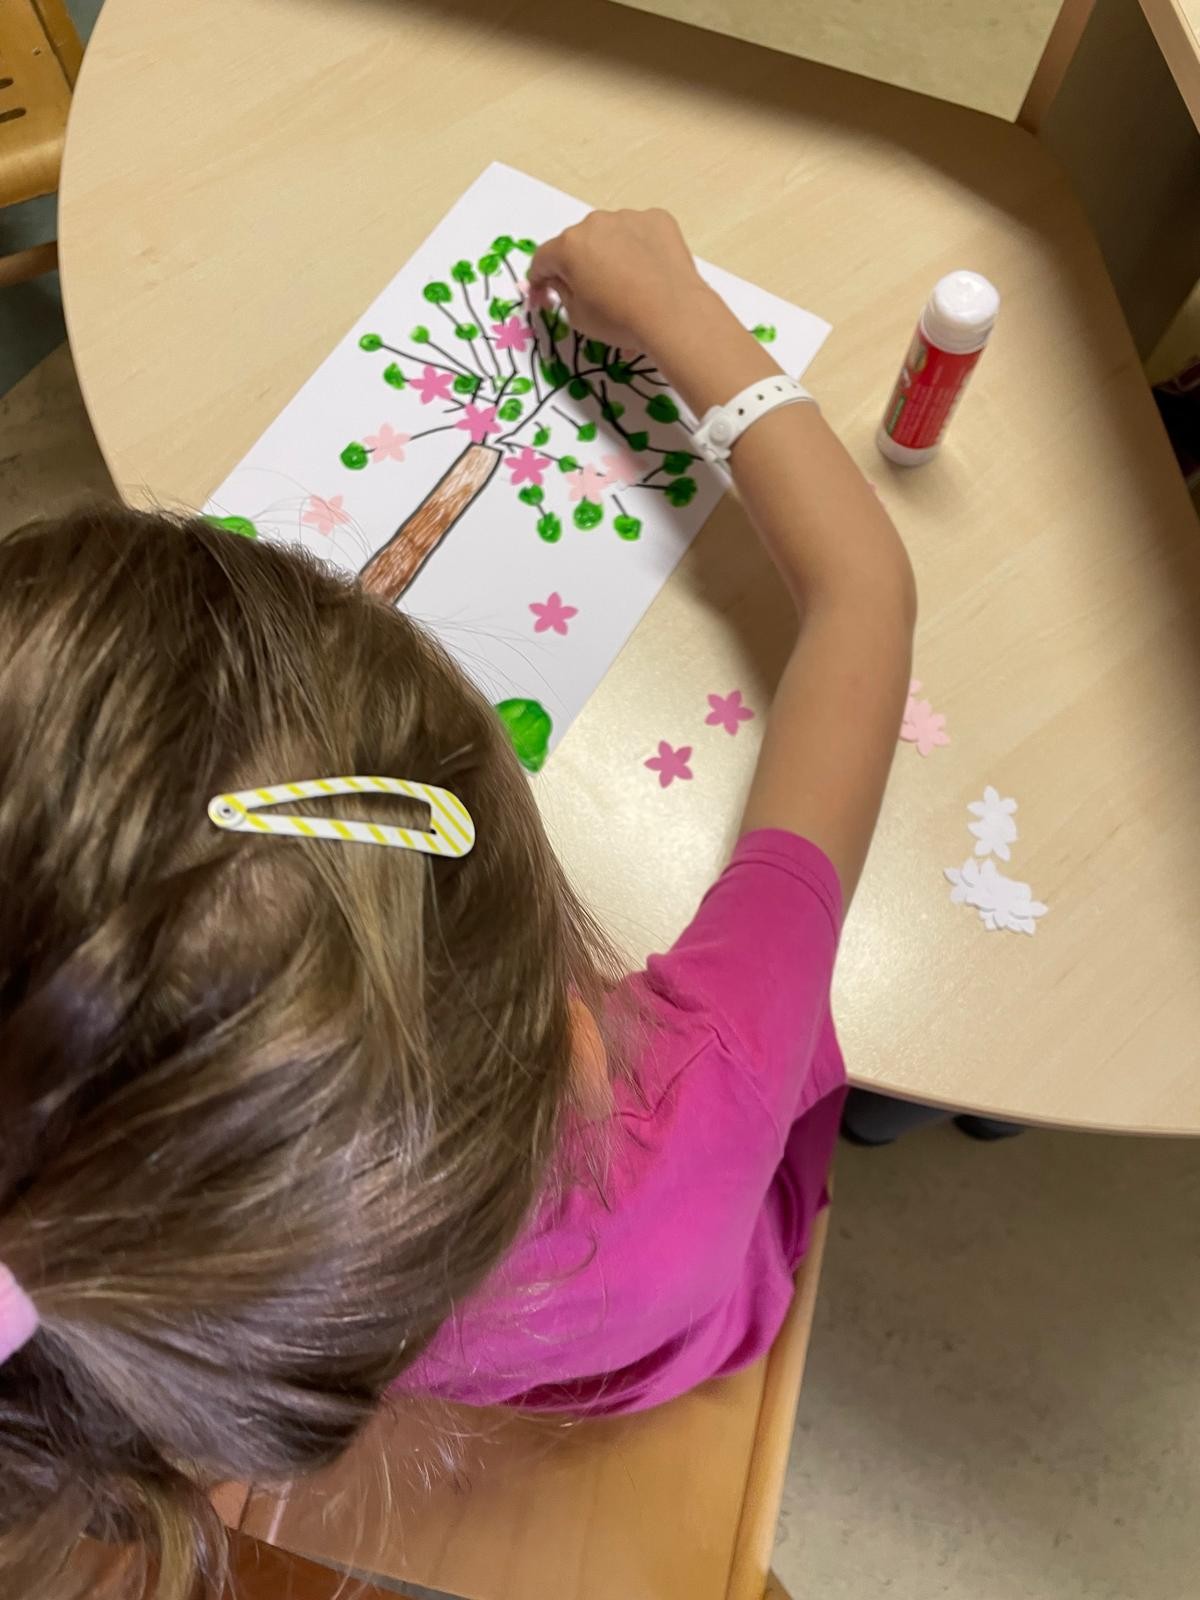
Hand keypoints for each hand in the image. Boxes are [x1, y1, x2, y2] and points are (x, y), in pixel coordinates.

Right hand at [529, 208, 716, 359]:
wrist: (674, 313)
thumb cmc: (619, 320)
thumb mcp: (578, 317)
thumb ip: (562, 292)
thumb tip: (563, 280)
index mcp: (568, 246)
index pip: (542, 259)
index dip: (539, 279)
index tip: (543, 295)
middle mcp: (595, 223)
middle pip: (577, 242)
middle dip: (577, 263)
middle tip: (590, 290)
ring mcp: (628, 217)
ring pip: (610, 234)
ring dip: (609, 252)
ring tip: (626, 281)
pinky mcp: (658, 219)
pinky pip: (640, 231)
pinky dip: (639, 246)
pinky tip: (649, 270)